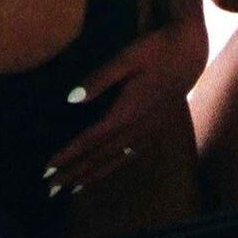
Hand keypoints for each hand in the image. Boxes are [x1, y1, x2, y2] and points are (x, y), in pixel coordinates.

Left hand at [44, 17, 205, 192]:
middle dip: (74, 172)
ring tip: (71, 188)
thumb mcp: (127, 57)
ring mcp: (149, 130)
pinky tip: (105, 169)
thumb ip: (100, 79)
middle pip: (100, 156)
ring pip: (115, 160)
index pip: (91, 140)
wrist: (191, 52)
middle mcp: (137, 127)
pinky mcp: (156, 128)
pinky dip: (113, 166)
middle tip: (50, 188)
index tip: (47, 168)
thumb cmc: (156, 49)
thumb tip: (71, 99)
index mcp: (127, 112)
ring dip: (91, 175)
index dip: (68, 155)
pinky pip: (130, 155)